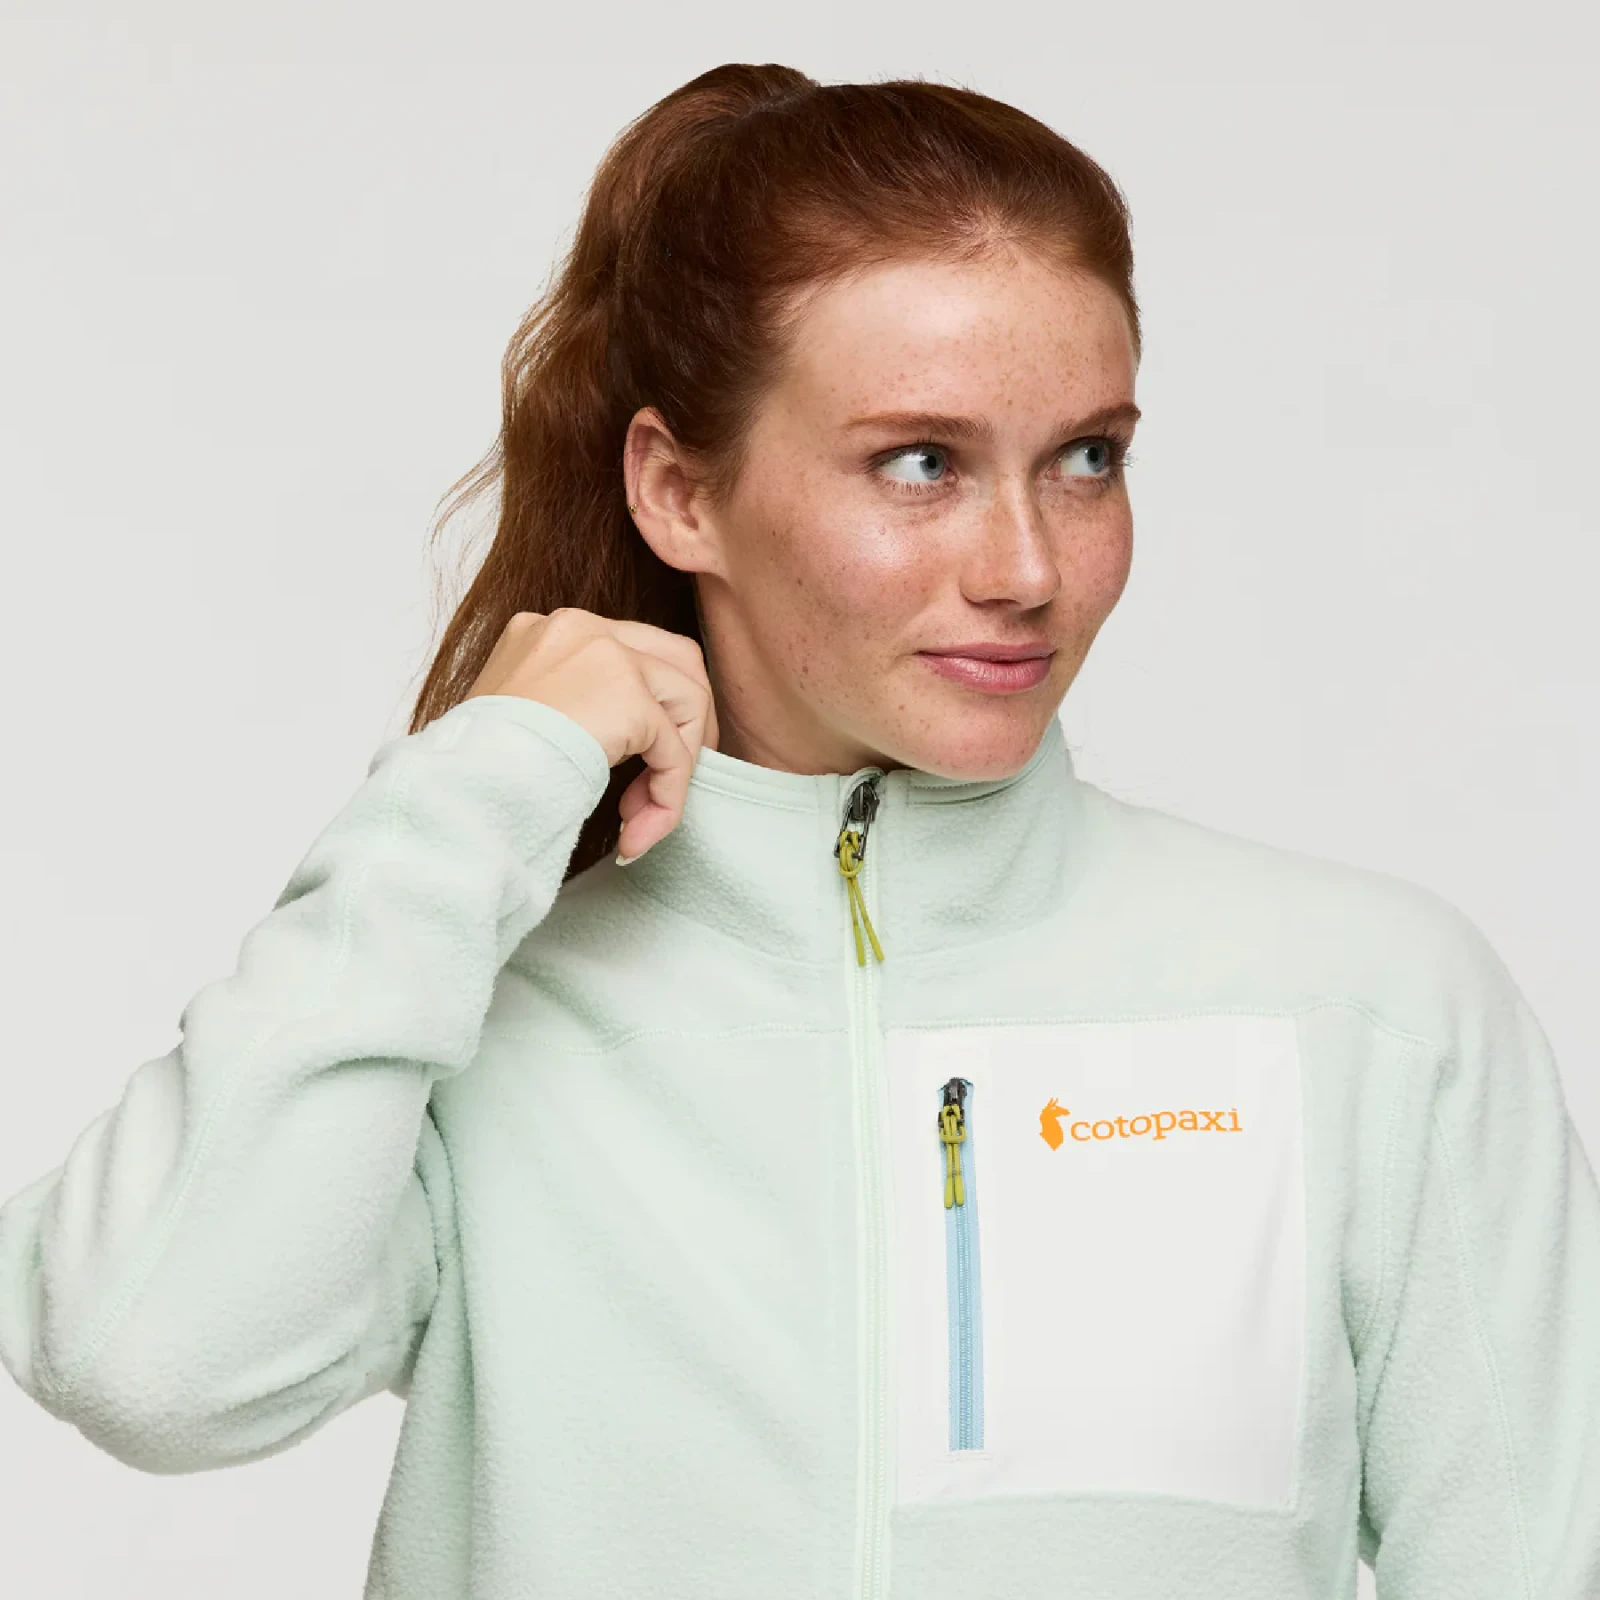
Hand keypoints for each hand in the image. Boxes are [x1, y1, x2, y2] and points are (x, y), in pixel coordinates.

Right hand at [464, 608, 718, 861]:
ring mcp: (608, 655)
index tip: (636, 766)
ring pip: (688, 700)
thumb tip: (617, 742)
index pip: (632, 650)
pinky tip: (637, 832)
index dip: (652, 708)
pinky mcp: (628, 697)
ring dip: (679, 767)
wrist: (459, 786)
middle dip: (689, 722)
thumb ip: (572, 710)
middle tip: (669, 780)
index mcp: (551, 629)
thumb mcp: (522, 718)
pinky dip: (668, 795)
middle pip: (677, 658)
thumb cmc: (475, 767)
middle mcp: (582, 627)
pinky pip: (674, 751)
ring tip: (644, 819)